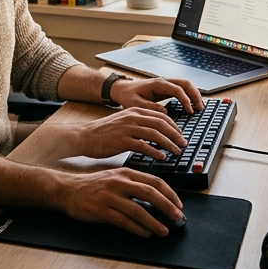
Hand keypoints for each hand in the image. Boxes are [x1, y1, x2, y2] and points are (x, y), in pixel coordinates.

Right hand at [55, 169, 183, 236]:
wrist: (66, 190)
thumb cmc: (92, 186)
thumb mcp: (114, 178)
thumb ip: (133, 184)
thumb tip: (157, 198)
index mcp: (125, 173)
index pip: (154, 181)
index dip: (170, 194)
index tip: (178, 205)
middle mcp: (118, 183)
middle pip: (150, 193)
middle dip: (167, 207)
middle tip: (177, 218)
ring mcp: (109, 197)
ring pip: (138, 210)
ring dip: (154, 222)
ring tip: (164, 231)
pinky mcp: (100, 210)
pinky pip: (124, 221)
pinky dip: (138, 229)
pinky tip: (146, 233)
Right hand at [69, 107, 186, 159]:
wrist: (84, 136)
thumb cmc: (104, 132)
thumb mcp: (124, 121)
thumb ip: (140, 123)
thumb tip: (158, 131)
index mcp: (134, 111)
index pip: (161, 116)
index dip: (174, 126)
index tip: (181, 136)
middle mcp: (132, 117)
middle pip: (161, 123)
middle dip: (175, 135)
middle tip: (183, 144)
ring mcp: (127, 128)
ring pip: (155, 134)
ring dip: (169, 144)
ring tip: (176, 152)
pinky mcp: (122, 140)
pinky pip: (144, 146)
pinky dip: (155, 152)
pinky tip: (161, 157)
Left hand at [110, 76, 202, 113]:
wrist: (121, 90)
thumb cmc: (127, 96)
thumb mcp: (135, 104)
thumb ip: (150, 107)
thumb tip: (165, 112)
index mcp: (157, 84)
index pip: (177, 89)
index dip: (185, 100)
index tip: (189, 111)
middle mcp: (163, 81)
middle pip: (186, 83)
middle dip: (195, 95)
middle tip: (200, 108)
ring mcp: (166, 83)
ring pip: (186, 84)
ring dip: (194, 94)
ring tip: (199, 107)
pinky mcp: (166, 88)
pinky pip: (182, 88)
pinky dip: (189, 95)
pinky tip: (192, 105)